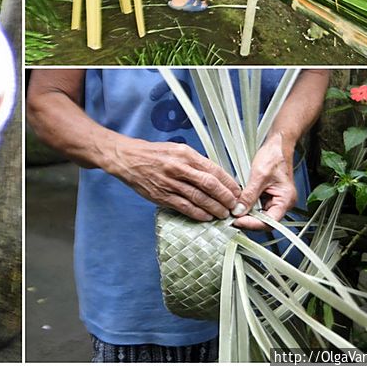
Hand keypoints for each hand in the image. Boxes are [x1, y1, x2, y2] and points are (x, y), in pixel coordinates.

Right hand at [111, 139, 239, 219]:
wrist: (128, 159)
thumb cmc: (153, 154)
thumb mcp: (176, 149)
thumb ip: (195, 161)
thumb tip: (216, 176)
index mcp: (185, 154)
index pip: (214, 170)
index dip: (229, 183)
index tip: (238, 191)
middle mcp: (179, 168)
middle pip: (210, 185)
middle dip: (226, 198)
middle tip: (234, 206)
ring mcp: (170, 183)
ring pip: (199, 198)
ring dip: (215, 208)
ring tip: (223, 214)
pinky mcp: (161, 196)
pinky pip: (184, 207)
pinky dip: (198, 214)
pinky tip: (206, 217)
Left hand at [233, 132, 296, 229]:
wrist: (277, 145)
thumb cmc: (274, 156)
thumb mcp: (259, 176)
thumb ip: (249, 195)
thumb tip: (238, 211)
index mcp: (286, 200)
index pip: (269, 221)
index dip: (252, 224)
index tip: (237, 221)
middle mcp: (282, 203)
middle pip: (264, 221)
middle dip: (247, 220)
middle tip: (231, 218)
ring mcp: (275, 200)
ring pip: (259, 215)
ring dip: (246, 214)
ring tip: (232, 212)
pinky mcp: (268, 196)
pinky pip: (257, 206)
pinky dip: (247, 207)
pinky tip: (238, 205)